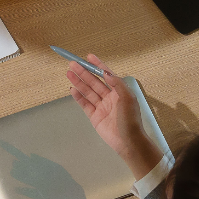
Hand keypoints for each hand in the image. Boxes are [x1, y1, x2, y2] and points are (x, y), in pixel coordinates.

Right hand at [66, 55, 163, 178]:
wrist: (128, 141)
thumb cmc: (130, 118)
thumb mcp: (127, 98)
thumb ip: (117, 83)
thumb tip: (105, 72)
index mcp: (119, 91)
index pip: (106, 75)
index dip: (97, 65)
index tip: (88, 57)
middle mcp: (109, 97)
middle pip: (94, 82)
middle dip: (84, 72)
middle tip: (73, 64)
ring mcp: (101, 107)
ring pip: (88, 92)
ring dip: (79, 82)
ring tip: (69, 73)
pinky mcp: (94, 117)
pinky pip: (85, 104)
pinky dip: (78, 97)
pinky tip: (72, 88)